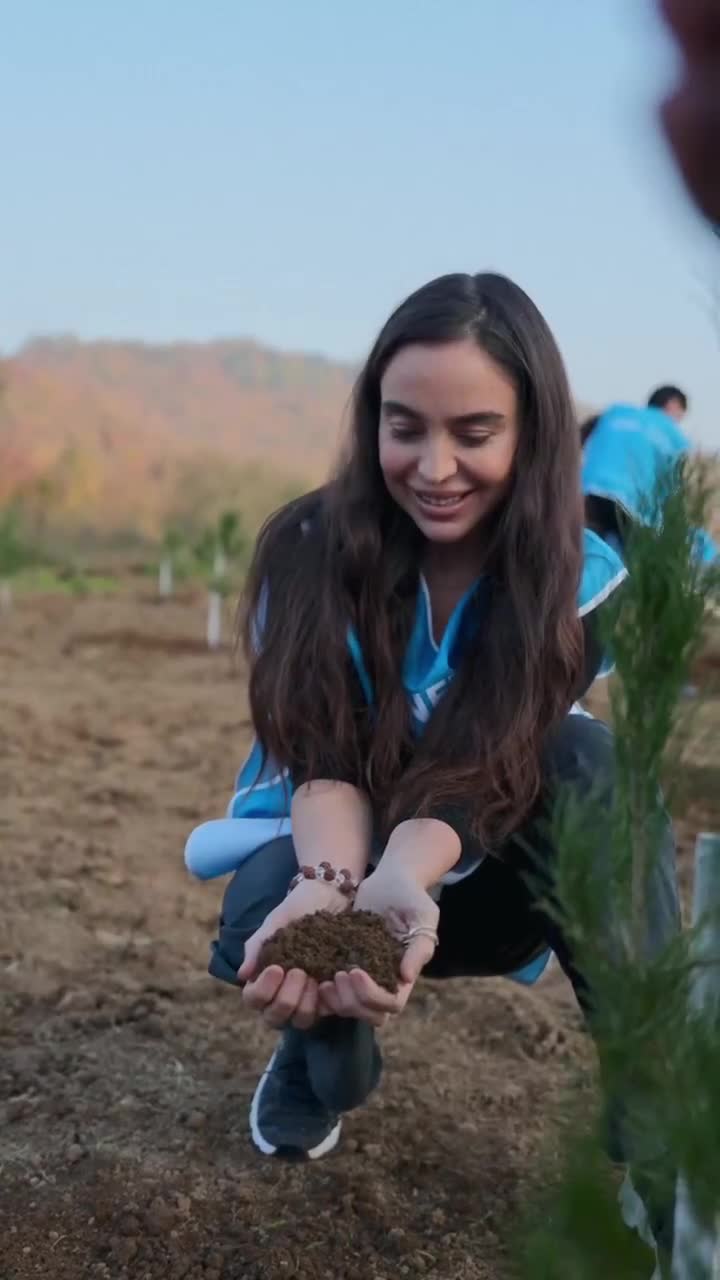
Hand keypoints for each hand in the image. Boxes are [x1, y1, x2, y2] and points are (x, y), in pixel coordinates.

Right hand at [238, 878, 348, 1030]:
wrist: (332, 897)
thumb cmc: (298, 909)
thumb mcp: (275, 923)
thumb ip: (257, 947)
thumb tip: (243, 975)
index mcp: (264, 978)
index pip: (254, 1000)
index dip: (263, 990)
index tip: (277, 968)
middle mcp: (282, 994)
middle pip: (275, 1018)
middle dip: (285, 998)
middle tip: (299, 971)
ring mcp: (307, 999)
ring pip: (300, 1021)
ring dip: (305, 1003)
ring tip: (314, 977)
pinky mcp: (331, 997)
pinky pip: (327, 1012)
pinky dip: (328, 999)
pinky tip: (332, 980)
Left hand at [318, 859, 439, 1026]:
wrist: (391, 879)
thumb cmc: (412, 896)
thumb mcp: (423, 917)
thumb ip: (419, 947)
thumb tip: (405, 977)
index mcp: (403, 976)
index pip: (390, 1005)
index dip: (371, 996)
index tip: (355, 970)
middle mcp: (383, 981)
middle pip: (367, 1013)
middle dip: (349, 1001)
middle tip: (335, 975)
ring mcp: (363, 976)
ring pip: (347, 1006)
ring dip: (334, 999)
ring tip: (321, 979)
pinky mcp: (344, 964)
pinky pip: (334, 989)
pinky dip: (322, 987)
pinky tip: (310, 971)